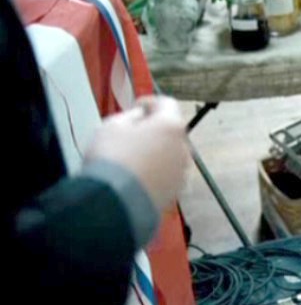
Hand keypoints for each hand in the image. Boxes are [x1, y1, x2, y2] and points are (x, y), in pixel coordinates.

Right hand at [85, 96, 189, 213]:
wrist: (116, 202)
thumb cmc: (112, 157)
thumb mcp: (112, 125)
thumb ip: (131, 115)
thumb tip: (140, 117)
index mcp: (171, 126)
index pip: (168, 104)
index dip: (151, 102)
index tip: (137, 106)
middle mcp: (184, 147)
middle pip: (171, 131)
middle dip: (155, 128)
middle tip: (133, 132)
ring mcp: (182, 172)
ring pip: (171, 154)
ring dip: (157, 151)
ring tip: (134, 156)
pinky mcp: (176, 192)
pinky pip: (167, 174)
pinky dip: (156, 170)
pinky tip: (138, 175)